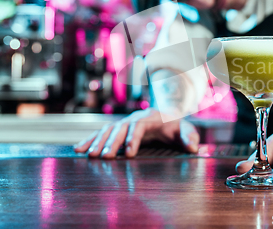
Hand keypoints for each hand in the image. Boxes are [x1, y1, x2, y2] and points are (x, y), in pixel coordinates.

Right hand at [73, 109, 199, 158]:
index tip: (129, 154)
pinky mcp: (116, 128)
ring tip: (89, 155)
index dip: (133, 139)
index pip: (139, 126)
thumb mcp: (185, 129)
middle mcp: (133, 118)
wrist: (166, 114)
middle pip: (120, 128)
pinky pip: (101, 133)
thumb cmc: (174, 125)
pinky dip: (89, 140)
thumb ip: (189, 136)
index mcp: (149, 117)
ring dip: (98, 142)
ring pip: (108, 130)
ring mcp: (123, 122)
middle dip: (112, 142)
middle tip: (105, 157)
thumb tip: (194, 147)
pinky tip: (78, 149)